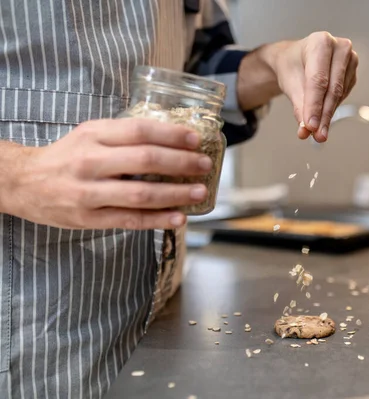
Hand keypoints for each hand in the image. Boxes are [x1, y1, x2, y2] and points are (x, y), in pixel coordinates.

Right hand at [3, 119, 212, 229]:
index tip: (196, 139)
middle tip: (204, 165)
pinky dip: (158, 220)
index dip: (172, 135)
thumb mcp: (90, 134)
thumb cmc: (67, 156)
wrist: (23, 182)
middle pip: (145, 160)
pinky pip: (130, 220)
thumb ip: (124, 136)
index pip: (140, 130)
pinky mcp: (89, 218)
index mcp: (94, 135)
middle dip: (181, 163)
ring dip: (175, 194)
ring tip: (199, 193)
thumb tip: (172, 139)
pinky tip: (178, 218)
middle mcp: (91, 161)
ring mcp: (89, 192)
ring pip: (140, 194)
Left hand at [272, 32, 358, 142]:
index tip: (311, 126)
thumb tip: (307, 130)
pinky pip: (344, 95)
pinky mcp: (353, 72)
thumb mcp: (289, 84)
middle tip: (317, 135)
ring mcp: (349, 59)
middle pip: (332, 88)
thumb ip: (299, 107)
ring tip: (318, 131)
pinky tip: (324, 114)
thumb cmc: (292, 65)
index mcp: (320, 42)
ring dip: (329, 115)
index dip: (315, 106)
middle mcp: (339, 47)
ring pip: (339, 94)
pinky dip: (333, 108)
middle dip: (324, 115)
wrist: (295, 59)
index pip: (318, 80)